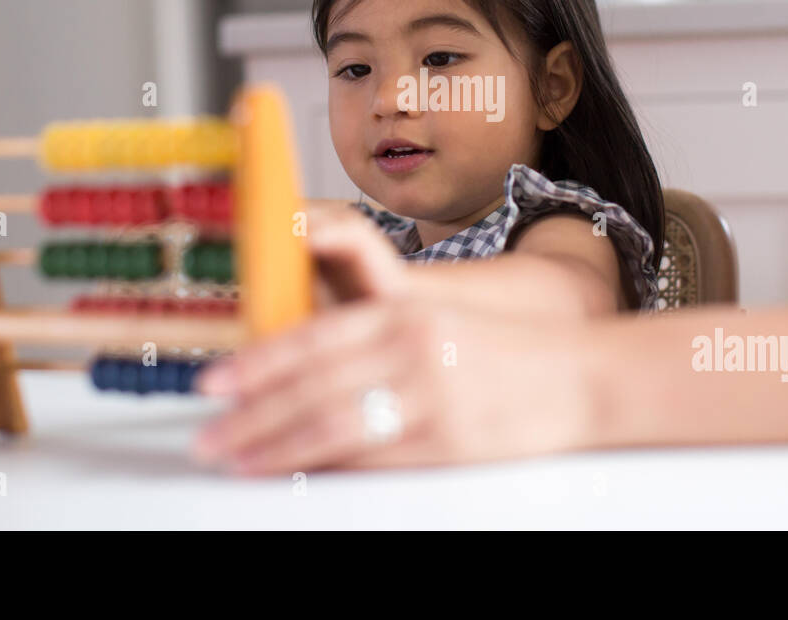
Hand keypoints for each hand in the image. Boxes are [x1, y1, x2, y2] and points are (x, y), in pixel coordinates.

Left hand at [191, 211, 596, 472]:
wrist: (578, 378)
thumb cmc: (501, 354)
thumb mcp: (431, 326)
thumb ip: (370, 343)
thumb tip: (296, 379)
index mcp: (404, 312)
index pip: (314, 338)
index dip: (259, 362)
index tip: (215, 382)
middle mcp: (412, 349)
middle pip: (313, 385)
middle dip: (252, 414)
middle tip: (209, 435)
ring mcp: (430, 398)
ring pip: (334, 425)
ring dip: (276, 447)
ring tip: (237, 460)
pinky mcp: (448, 444)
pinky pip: (374, 460)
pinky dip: (329, 470)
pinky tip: (300, 475)